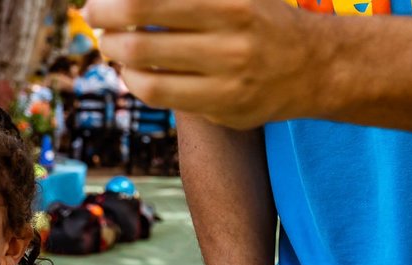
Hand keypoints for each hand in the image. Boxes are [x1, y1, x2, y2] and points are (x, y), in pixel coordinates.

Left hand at [84, 0, 313, 128]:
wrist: (317, 65)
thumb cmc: (262, 19)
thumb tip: (129, 0)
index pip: (151, 0)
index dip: (114, 2)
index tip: (97, 0)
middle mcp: (231, 35)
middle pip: (140, 31)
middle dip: (105, 24)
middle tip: (95, 19)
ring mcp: (227, 75)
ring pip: (144, 70)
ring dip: (115, 53)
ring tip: (110, 43)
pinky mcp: (222, 107)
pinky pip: (158, 95)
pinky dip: (134, 80)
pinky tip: (131, 70)